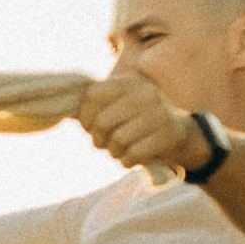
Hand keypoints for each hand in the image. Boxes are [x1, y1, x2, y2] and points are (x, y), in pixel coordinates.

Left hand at [77, 71, 199, 174]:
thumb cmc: (138, 121)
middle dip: (97, 138)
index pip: (91, 96)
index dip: (84, 116)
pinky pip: (133, 154)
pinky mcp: (169, 135)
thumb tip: (63, 108)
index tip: (90, 127)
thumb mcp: (120, 104)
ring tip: (119, 150)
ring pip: (117, 140)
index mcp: (130, 82)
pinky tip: (132, 157)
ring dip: (113, 151)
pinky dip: (127, 161)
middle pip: (102, 121)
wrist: (181, 134)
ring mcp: (161, 113)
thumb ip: (96, 104)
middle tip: (103, 143)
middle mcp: (147, 93)